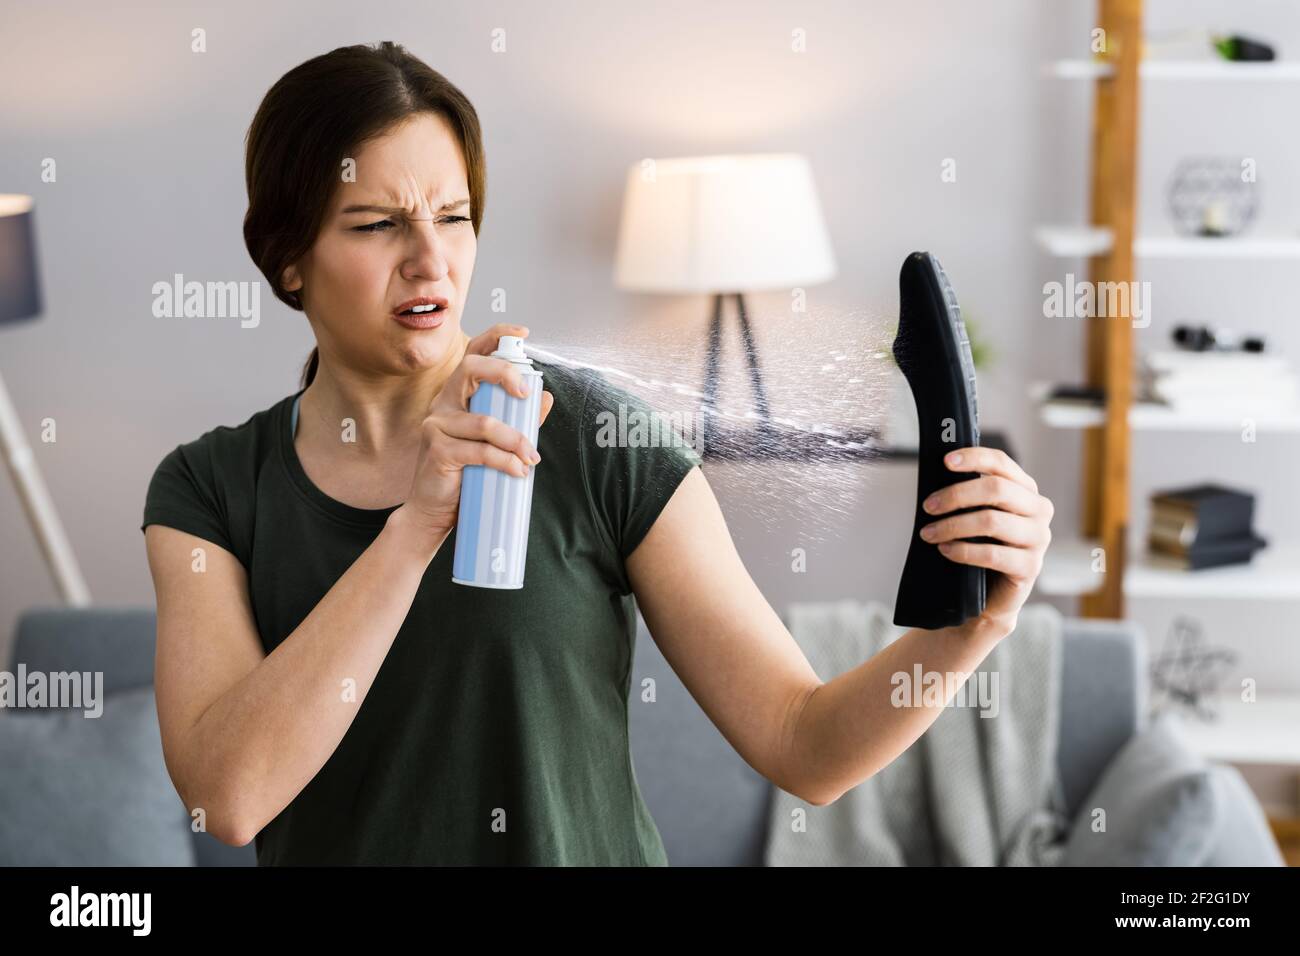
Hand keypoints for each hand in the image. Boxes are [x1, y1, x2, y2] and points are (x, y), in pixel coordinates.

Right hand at [400, 323, 554, 536]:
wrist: (434, 511)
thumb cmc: (464, 474)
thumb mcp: (495, 443)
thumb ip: (519, 419)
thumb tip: (544, 396)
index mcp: (458, 396)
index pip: (473, 355)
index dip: (495, 338)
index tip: (521, 335)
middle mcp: (444, 403)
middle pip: (471, 369)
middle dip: (503, 373)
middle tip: (526, 394)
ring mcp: (437, 425)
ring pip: (485, 421)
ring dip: (516, 440)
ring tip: (530, 457)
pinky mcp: (438, 450)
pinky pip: (480, 450)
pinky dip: (505, 461)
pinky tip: (517, 471)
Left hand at [917, 446, 1053, 639]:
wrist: (990, 596)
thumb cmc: (979, 548)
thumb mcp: (975, 516)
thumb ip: (967, 496)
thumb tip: (936, 477)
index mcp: (1025, 490)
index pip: (1002, 464)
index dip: (974, 458)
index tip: (945, 461)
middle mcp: (1038, 510)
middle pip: (996, 489)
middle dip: (956, 495)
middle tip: (928, 506)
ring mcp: (1038, 539)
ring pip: (991, 521)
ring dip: (953, 525)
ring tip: (928, 533)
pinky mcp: (1030, 567)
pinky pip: (992, 554)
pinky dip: (963, 551)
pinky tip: (945, 550)